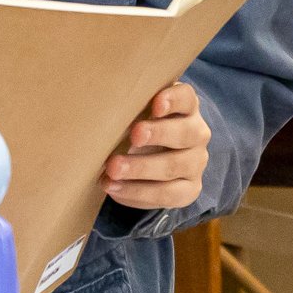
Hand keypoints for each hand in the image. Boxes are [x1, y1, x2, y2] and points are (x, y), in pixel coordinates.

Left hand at [102, 81, 211, 210]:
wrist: (144, 163)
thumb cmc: (133, 128)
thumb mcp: (132, 115)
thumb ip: (125, 110)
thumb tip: (96, 111)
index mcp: (185, 107)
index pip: (186, 98)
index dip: (173, 100)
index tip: (156, 104)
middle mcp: (196, 133)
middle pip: (186, 132)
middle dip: (159, 134)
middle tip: (134, 135)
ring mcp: (196, 162)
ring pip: (176, 165)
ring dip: (142, 168)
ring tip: (113, 169)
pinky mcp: (189, 189)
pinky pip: (169, 194)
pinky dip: (139, 192)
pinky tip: (115, 187)